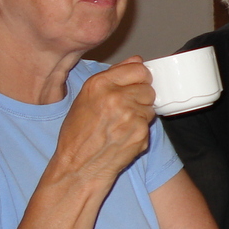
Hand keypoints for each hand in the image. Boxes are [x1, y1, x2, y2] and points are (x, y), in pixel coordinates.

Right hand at [51, 56, 156, 182]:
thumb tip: (137, 60)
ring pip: (151, 106)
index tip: (136, 84)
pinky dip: (141, 129)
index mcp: (99, 85)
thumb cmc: (78, 135)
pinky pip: (149, 124)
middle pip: (148, 88)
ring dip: (141, 114)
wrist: (79, 167)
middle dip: (140, 98)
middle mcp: (115, 97)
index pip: (138, 69)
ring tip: (122, 124)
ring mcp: (129, 114)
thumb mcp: (85, 98)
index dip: (139, 78)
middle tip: (125, 110)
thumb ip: (112, 76)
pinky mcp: (140, 132)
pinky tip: (124, 136)